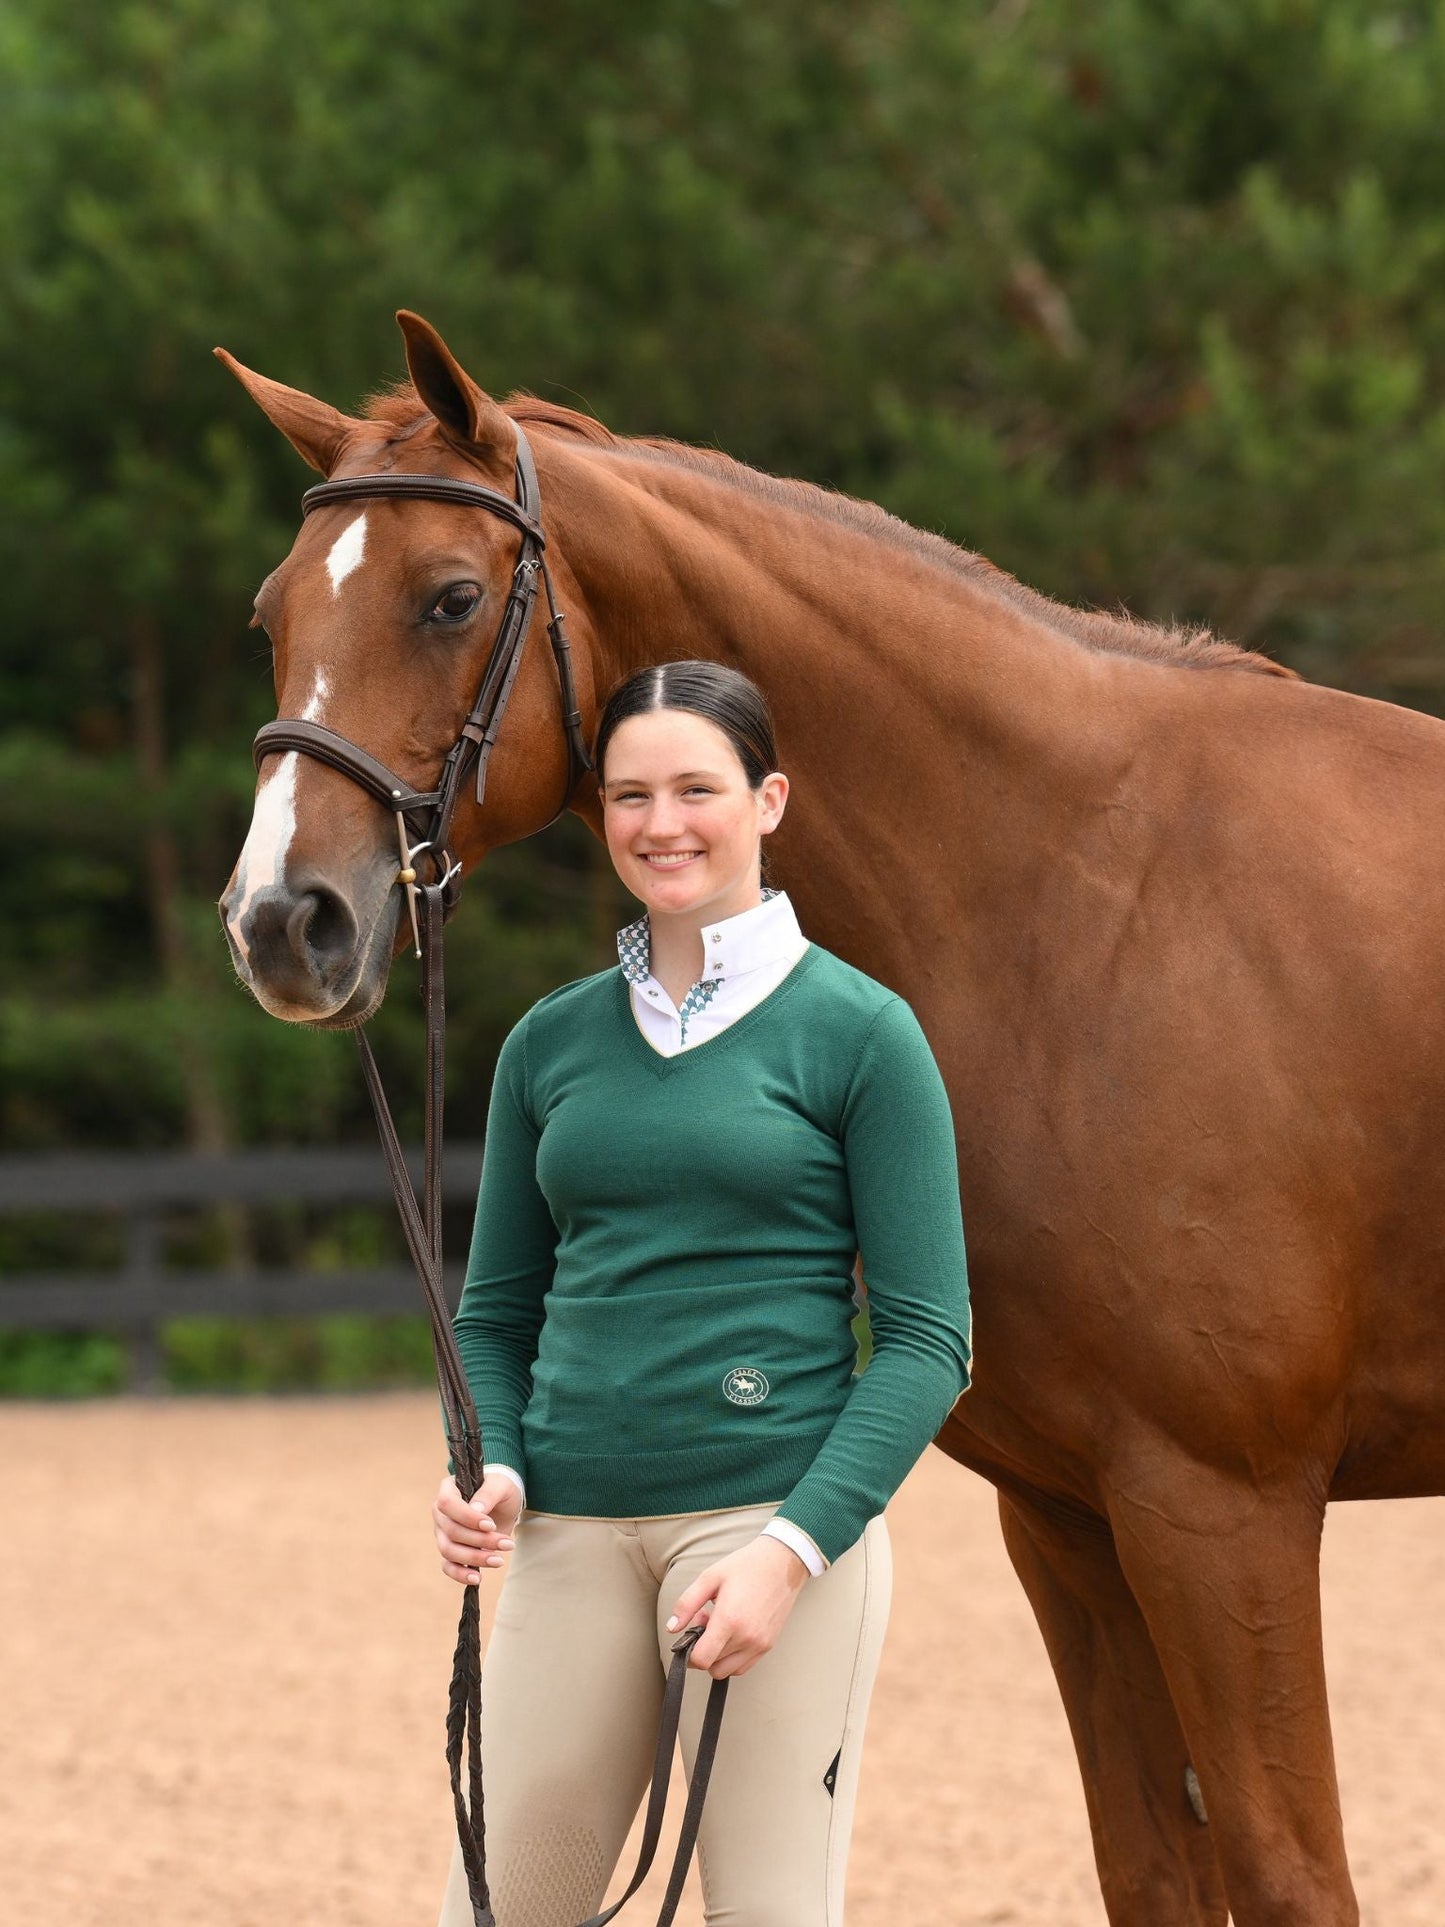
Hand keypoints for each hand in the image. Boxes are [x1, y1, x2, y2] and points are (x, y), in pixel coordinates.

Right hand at [432, 1471, 522, 1585]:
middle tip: (507, 1544)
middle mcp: (441, 1512)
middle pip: (451, 1531)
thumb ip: (488, 1494)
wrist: (503, 1503)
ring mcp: (443, 1533)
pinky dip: (461, 1574)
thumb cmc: (500, 1488)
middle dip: (480, 1540)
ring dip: (475, 1558)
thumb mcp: (500, 1485)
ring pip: (449, 1550)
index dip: (467, 1517)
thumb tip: (476, 1509)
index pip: (447, 1503)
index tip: (491, 1525)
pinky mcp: (450, 1550)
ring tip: (499, 1560)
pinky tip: (477, 1579)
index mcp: (448, 1489)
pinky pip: (448, 1566)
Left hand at [665, 1535, 809, 1678]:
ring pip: (727, 1671)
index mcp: (730, 1620)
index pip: (702, 1659)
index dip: (688, 1653)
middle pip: (712, 1666)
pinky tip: (732, 1634)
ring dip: (717, 1656)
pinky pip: (743, 1667)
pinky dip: (731, 1658)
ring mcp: (759, 1645)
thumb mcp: (710, 1577)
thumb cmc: (745, 1566)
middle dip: (702, 1649)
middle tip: (705, 1623)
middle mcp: (746, 1638)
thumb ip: (687, 1604)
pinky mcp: (768, 1646)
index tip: (689, 1635)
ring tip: (720, 1628)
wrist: (782, 1563)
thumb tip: (671, 1628)